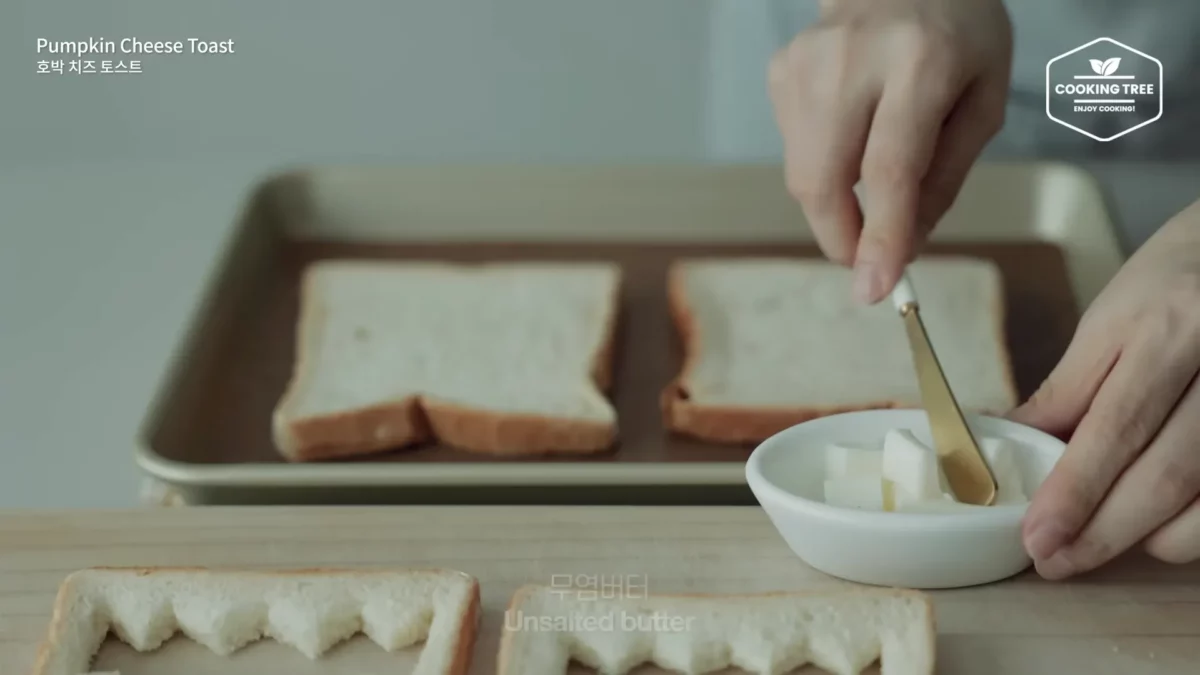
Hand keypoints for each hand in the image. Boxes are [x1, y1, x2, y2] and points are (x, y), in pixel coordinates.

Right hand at [768, 0, 1011, 302]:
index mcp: (920, 61)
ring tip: (872, 168)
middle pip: (824, 178)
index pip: (890, 168)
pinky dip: (823, 163)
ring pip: (802, 173)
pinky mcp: (780, 70)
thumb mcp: (983, 104)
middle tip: (865, 261)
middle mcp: (852, 57)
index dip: (880, 236)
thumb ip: (944, 180)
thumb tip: (902, 249)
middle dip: (841, 237)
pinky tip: (851, 128)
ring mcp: (805, 61)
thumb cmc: (959, 40)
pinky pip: (794, 149)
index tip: (874, 289)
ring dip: (835, 202)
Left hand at [1011, 199, 1199, 577]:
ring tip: (1102, 538)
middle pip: (1167, 476)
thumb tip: (1010, 445)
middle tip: (1054, 561)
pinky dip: (1196, 527)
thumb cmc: (1179, 279)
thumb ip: (1067, 390)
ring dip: (1150, 538)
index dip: (1073, 491)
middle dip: (1103, 532)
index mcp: (1174, 328)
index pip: (1116, 427)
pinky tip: (1160, 524)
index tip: (1036, 535)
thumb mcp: (1113, 318)